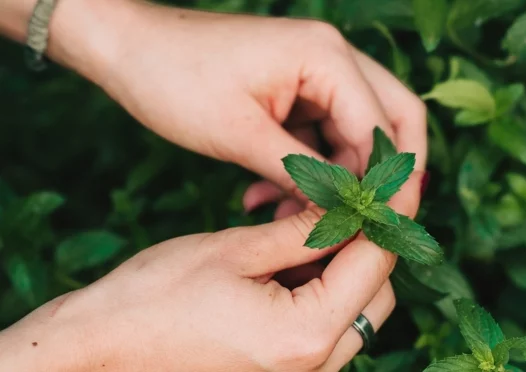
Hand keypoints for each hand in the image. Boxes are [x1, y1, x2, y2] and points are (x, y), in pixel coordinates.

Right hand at [0, 177, 421, 371]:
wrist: (101, 349)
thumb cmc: (154, 298)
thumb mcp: (234, 250)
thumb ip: (303, 231)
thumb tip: (348, 205)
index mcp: (305, 333)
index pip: (374, 265)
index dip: (387, 217)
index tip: (390, 183)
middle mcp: (314, 366)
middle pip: (376, 296)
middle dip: (368, 246)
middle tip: (342, 203)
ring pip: (356, 315)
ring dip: (344, 270)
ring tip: (306, 230)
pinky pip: (327, 330)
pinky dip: (322, 293)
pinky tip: (291, 262)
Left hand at [35, 0, 427, 218]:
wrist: (129, 50)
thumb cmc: (175, 79)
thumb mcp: (241, 135)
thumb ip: (302, 174)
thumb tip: (344, 214)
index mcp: (326, 57)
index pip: (382, 128)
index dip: (386, 184)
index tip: (378, 230)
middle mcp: (333, 58)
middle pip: (392, 121)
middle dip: (382, 177)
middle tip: (368, 224)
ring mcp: (316, 73)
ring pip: (356, 134)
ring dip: (335, 179)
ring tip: (291, 216)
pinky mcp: (297, 90)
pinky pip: (322, 135)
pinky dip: (308, 169)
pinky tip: (270, 196)